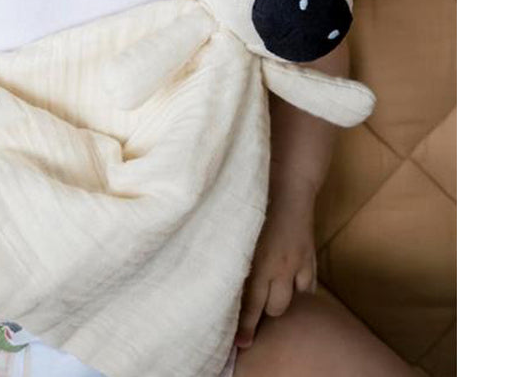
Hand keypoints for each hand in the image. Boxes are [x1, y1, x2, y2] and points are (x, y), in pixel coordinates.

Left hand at [234, 186, 316, 347]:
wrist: (287, 184)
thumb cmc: (255, 201)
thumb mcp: (239, 229)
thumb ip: (233, 254)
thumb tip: (219, 275)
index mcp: (258, 260)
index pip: (251, 304)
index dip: (246, 326)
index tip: (241, 344)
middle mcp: (279, 267)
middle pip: (274, 308)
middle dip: (263, 314)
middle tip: (254, 314)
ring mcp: (297, 264)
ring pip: (291, 301)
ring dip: (280, 302)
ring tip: (271, 298)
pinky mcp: (310, 258)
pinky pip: (308, 287)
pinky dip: (300, 292)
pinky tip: (292, 289)